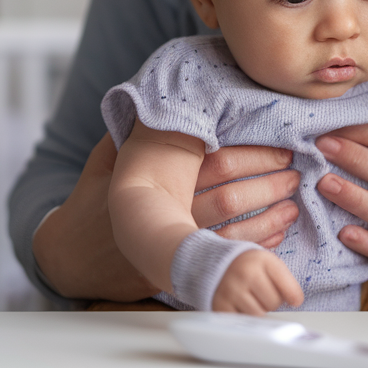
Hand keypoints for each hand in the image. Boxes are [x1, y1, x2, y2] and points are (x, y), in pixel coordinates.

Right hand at [34, 132, 299, 300]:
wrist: (69, 257)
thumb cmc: (90, 200)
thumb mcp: (106, 159)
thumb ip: (136, 133)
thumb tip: (168, 96)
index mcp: (154, 178)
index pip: (215, 162)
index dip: (254, 154)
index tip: (282, 147)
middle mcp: (167, 211)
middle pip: (231, 196)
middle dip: (270, 183)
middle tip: (297, 172)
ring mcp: (173, 244)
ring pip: (235, 230)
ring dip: (270, 216)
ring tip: (292, 202)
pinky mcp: (179, 270)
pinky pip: (227, 258)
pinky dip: (256, 245)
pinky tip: (275, 233)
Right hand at [212, 250, 304, 314]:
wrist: (211, 262)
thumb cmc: (246, 265)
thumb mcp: (267, 262)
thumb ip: (285, 280)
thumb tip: (296, 302)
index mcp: (262, 260)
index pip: (289, 289)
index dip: (293, 296)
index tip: (294, 299)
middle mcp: (246, 274)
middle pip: (274, 303)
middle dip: (271, 301)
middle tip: (261, 292)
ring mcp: (231, 291)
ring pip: (259, 315)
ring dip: (259, 311)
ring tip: (251, 298)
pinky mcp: (220, 306)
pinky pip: (242, 322)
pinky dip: (244, 317)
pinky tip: (240, 305)